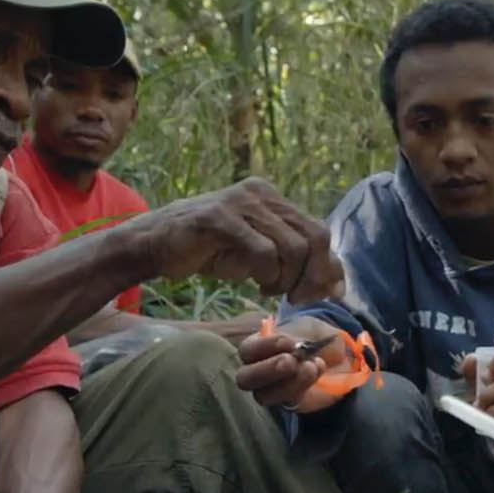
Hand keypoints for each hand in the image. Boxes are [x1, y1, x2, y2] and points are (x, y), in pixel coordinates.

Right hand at [130, 178, 344, 302]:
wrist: (155, 244)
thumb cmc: (209, 251)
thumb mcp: (259, 255)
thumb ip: (294, 261)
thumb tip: (338, 287)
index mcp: (272, 198)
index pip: (319, 230)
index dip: (330, 266)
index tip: (329, 295)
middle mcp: (261, 193)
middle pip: (314, 237)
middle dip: (314, 276)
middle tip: (299, 299)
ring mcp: (240, 203)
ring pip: (292, 246)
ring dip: (287, 279)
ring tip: (270, 289)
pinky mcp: (221, 218)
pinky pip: (263, 251)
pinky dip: (267, 275)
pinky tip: (256, 284)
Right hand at [235, 316, 350, 410]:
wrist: (338, 355)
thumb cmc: (314, 337)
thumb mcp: (308, 327)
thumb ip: (300, 333)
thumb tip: (296, 344)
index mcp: (256, 347)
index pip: (247, 350)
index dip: (265, 346)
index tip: (289, 342)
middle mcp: (257, 370)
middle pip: (245, 378)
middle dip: (268, 369)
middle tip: (291, 361)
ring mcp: (271, 390)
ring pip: (263, 395)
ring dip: (289, 382)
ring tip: (310, 367)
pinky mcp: (289, 401)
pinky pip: (288, 400)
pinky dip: (303, 385)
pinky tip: (316, 370)